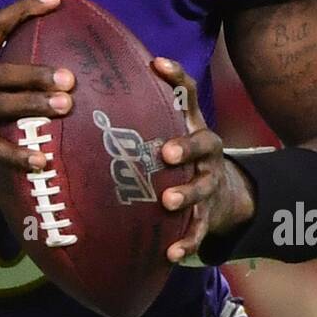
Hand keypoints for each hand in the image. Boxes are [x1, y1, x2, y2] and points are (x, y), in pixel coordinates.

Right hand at [0, 0, 75, 181]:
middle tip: (70, 78)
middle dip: (36, 73)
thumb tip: (59, 67)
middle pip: (2, 72)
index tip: (57, 0)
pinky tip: (41, 160)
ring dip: (33, 105)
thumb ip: (7, 75)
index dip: (25, 9)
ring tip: (65, 107)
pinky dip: (17, 155)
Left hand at [151, 56, 255, 261]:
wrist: (225, 195)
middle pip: (203, 143)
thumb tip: (90, 82)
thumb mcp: (170, 129)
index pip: (188, 94)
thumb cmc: (182, 156)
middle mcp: (206, 151)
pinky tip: (171, 253)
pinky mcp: (207, 214)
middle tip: (166, 153)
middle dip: (186, 146)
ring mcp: (209, 182)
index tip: (156, 64)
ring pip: (202, 186)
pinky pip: (199, 229)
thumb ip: (142, 110)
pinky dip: (186, 240)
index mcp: (192, 125)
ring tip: (168, 201)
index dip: (176, 77)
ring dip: (186, 194)